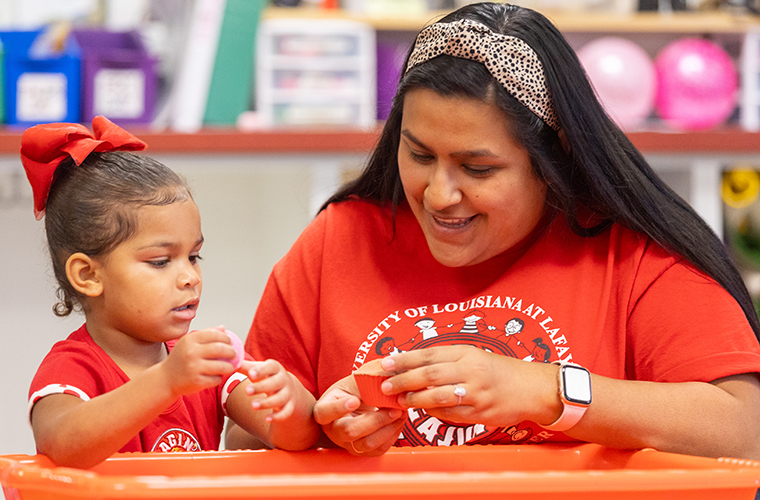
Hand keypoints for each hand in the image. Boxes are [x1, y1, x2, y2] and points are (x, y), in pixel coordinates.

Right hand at [160, 327, 236, 396]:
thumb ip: (206, 334)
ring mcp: (194, 367)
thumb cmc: (180, 359)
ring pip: (222, 366)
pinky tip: (216, 376)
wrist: (165, 379)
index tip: (230, 342)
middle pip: (221, 349)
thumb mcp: (188, 343)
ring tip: (229, 367)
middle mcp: (191, 352)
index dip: (226, 338)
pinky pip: (216, 379)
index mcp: (190, 340)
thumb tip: (223, 328)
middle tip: (234, 354)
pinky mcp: (196, 381)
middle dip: (232, 352)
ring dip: (229, 367)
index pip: (214, 334)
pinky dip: (219, 378)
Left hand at [243, 359, 304, 421]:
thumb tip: (230, 363)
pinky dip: (278, 416)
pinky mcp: (290, 406)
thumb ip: (245, 366)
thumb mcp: (258, 369)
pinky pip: (286, 412)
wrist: (287, 387)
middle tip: (247, 391)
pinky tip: (266, 419)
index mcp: (275, 368)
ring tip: (253, 405)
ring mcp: (288, 393)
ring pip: (280, 398)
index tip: (250, 374)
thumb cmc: (267, 376)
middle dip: (262, 387)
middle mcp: (284, 380)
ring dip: (267, 402)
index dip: (261, 370)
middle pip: (276, 382)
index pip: (270, 366)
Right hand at [313, 374, 406, 455]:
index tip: (354, 401)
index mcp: (325, 409)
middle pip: (350, 431)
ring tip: (400, 412)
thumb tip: (390, 378)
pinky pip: (379, 449)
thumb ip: (368, 380)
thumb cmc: (354, 390)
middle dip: (375, 420)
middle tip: (394, 408)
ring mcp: (347, 443)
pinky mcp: (363, 451)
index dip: (338, 408)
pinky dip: (393, 434)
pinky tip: (399, 420)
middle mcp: (333, 430)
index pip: (324, 413)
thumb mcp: (356, 381)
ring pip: (367, 444)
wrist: (357, 404)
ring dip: (388, 428)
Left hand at [379, 345, 559, 426]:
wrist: (532, 388)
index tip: (385, 363)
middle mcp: (470, 370)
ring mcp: (476, 392)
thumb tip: (413, 367)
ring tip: (401, 400)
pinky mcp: (480, 411)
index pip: (428, 354)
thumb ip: (446, 362)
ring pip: (437, 396)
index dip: (404, 359)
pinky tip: (424, 411)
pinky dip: (434, 413)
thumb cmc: (499, 371)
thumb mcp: (474, 357)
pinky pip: (451, 413)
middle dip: (403, 380)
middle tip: (385, 386)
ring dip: (415, 399)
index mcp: (466, 353)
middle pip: (429, 375)